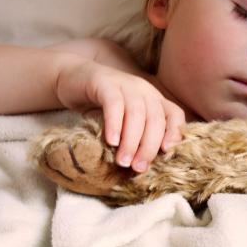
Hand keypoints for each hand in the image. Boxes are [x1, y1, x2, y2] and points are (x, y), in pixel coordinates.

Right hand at [55, 57, 184, 171]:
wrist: (71, 79)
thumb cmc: (101, 106)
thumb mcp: (124, 120)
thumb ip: (137, 135)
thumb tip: (144, 166)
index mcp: (154, 99)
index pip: (175, 114)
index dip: (175, 132)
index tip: (167, 152)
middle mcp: (145, 90)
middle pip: (155, 118)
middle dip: (149, 146)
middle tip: (139, 167)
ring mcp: (126, 83)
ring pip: (136, 113)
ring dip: (132, 140)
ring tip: (123, 161)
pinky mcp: (104, 83)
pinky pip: (114, 103)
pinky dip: (115, 124)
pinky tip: (112, 141)